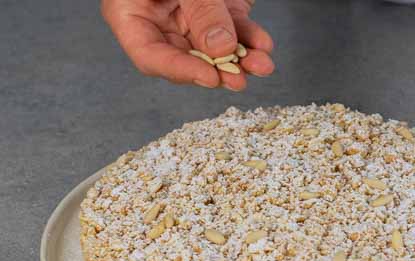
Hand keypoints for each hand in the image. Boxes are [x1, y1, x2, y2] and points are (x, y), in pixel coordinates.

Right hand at [101, 0, 273, 90]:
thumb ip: (200, 8)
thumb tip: (220, 47)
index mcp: (132, 12)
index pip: (150, 55)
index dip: (180, 70)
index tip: (209, 77)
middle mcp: (161, 20)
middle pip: (188, 58)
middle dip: (218, 69)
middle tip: (239, 79)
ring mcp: (191, 17)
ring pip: (216, 49)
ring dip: (241, 59)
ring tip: (262, 64)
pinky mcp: (218, 10)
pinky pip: (235, 30)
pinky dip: (250, 38)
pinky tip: (262, 44)